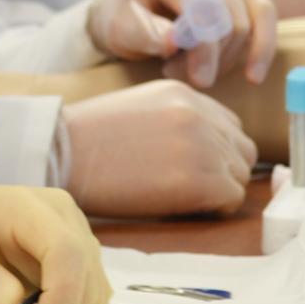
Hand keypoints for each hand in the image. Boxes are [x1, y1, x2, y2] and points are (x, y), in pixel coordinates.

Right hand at [61, 80, 257, 217]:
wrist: (61, 154)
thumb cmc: (88, 140)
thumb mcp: (140, 110)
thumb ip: (176, 120)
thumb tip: (202, 151)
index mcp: (184, 94)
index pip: (230, 126)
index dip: (218, 152)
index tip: (196, 169)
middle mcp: (200, 115)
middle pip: (243, 151)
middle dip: (224, 172)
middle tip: (192, 189)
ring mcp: (202, 145)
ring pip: (240, 176)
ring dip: (219, 191)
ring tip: (183, 199)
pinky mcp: (198, 180)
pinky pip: (232, 199)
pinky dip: (215, 209)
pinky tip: (183, 208)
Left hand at [85, 0, 276, 86]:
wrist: (127, 13)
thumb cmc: (122, 21)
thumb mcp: (120, 31)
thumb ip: (144, 35)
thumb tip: (174, 41)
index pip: (201, 4)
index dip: (205, 46)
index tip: (199, 80)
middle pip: (227, 18)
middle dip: (209, 58)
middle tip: (174, 73)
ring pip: (246, 23)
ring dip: (223, 59)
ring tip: (188, 70)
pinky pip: (264, 14)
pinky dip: (262, 46)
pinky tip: (253, 76)